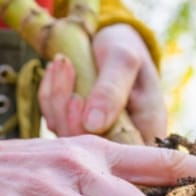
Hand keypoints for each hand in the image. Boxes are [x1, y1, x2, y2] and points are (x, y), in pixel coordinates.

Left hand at [37, 24, 166, 143]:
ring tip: (61, 62)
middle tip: (64, 66)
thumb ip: (112, 91)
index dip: (90, 135)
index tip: (77, 98)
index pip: (118, 156)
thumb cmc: (124, 48)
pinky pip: (53, 122)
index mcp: (146, 133)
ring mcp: (95, 139)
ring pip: (65, 135)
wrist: (109, 39)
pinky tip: (54, 71)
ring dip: (56, 96)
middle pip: (85, 149)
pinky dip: (49, 95)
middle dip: (65, 108)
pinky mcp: (75, 130)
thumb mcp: (123, 61)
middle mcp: (121, 143)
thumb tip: (93, 124)